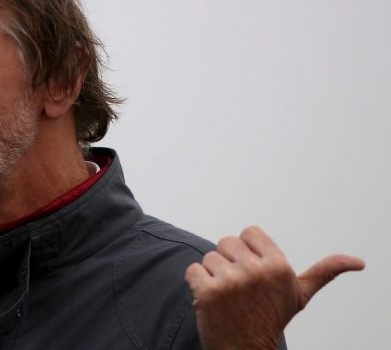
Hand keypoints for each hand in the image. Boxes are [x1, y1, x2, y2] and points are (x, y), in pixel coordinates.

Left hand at [184, 226, 363, 349]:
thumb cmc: (271, 319)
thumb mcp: (300, 295)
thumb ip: (325, 272)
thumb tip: (358, 262)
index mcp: (279, 265)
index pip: (249, 232)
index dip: (247, 251)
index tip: (253, 271)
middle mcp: (256, 271)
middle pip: (226, 242)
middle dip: (229, 262)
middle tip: (240, 288)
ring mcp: (230, 282)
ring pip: (208, 257)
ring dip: (213, 276)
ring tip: (227, 297)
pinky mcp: (207, 292)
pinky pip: (192, 271)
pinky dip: (197, 284)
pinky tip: (211, 301)